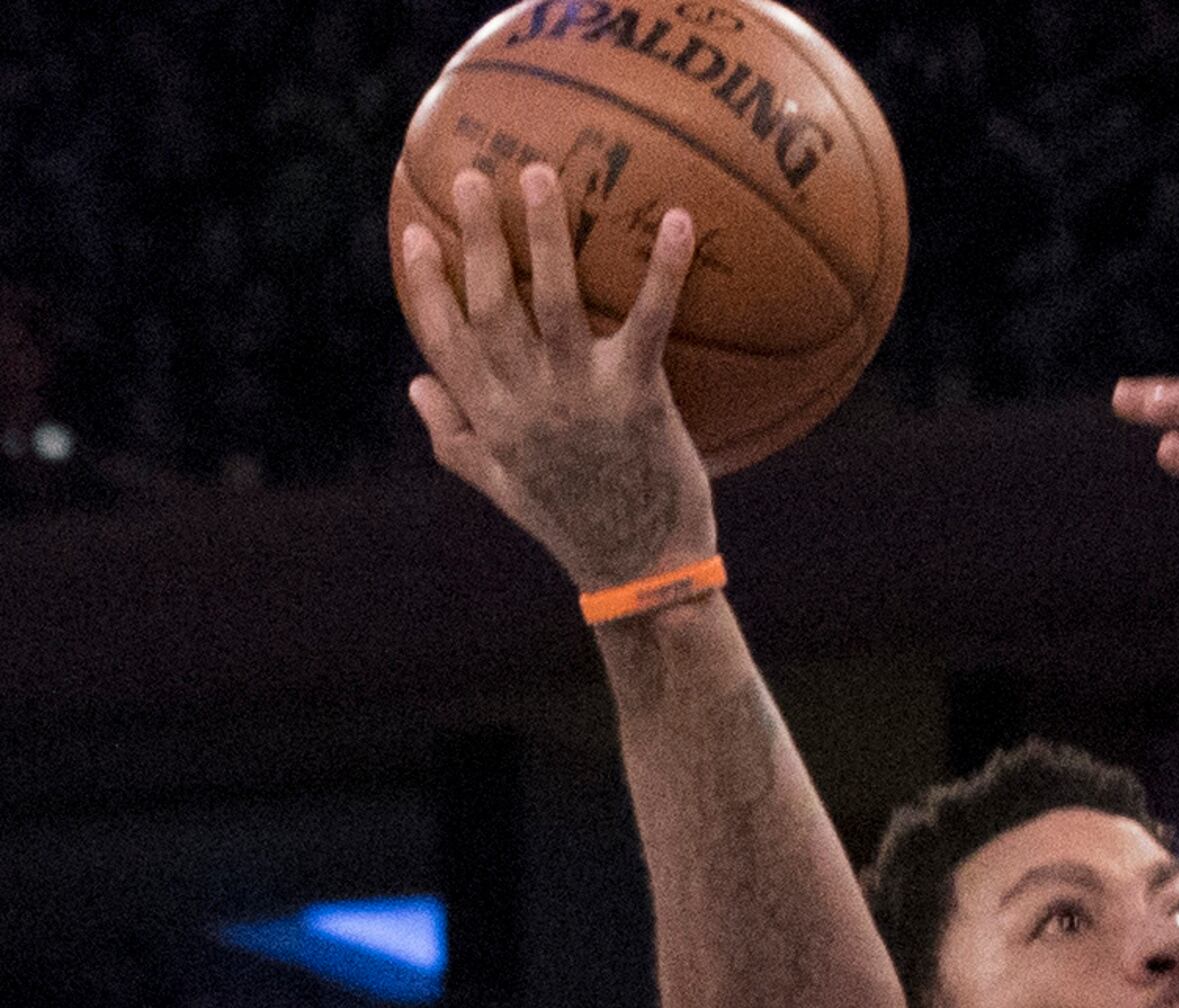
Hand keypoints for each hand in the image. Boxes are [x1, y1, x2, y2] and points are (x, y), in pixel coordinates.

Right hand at [398, 166, 717, 592]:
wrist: (642, 572)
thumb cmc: (577, 527)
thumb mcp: (502, 487)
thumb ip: (453, 435)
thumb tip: (413, 384)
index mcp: (489, 418)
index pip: (440, 339)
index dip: (423, 285)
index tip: (413, 233)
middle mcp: (525, 401)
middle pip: (490, 304)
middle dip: (477, 237)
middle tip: (472, 177)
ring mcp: (580, 396)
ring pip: (553, 300)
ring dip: (545, 235)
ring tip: (542, 177)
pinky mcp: (639, 397)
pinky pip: (649, 321)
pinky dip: (664, 270)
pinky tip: (679, 221)